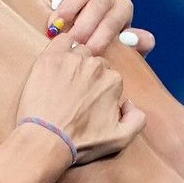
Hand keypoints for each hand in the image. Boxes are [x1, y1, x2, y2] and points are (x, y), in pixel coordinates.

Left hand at [15, 34, 145, 164]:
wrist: (46, 141)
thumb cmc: (80, 142)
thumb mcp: (120, 139)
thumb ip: (137, 119)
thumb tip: (130, 103)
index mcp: (113, 81)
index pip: (110, 76)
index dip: (100, 88)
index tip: (88, 100)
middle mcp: (95, 66)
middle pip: (95, 62)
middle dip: (88, 74)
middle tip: (74, 93)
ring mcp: (72, 60)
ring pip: (78, 51)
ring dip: (74, 61)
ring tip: (62, 81)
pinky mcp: (50, 59)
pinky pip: (60, 40)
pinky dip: (61, 46)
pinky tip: (56, 61)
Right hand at [46, 0, 148, 54]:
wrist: (85, 36)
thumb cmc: (106, 47)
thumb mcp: (124, 50)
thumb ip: (137, 45)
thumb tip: (131, 39)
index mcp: (123, 8)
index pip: (115, 19)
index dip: (103, 35)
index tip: (91, 50)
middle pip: (100, 4)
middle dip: (85, 24)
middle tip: (73, 41)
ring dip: (70, 8)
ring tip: (58, 26)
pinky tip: (54, 4)